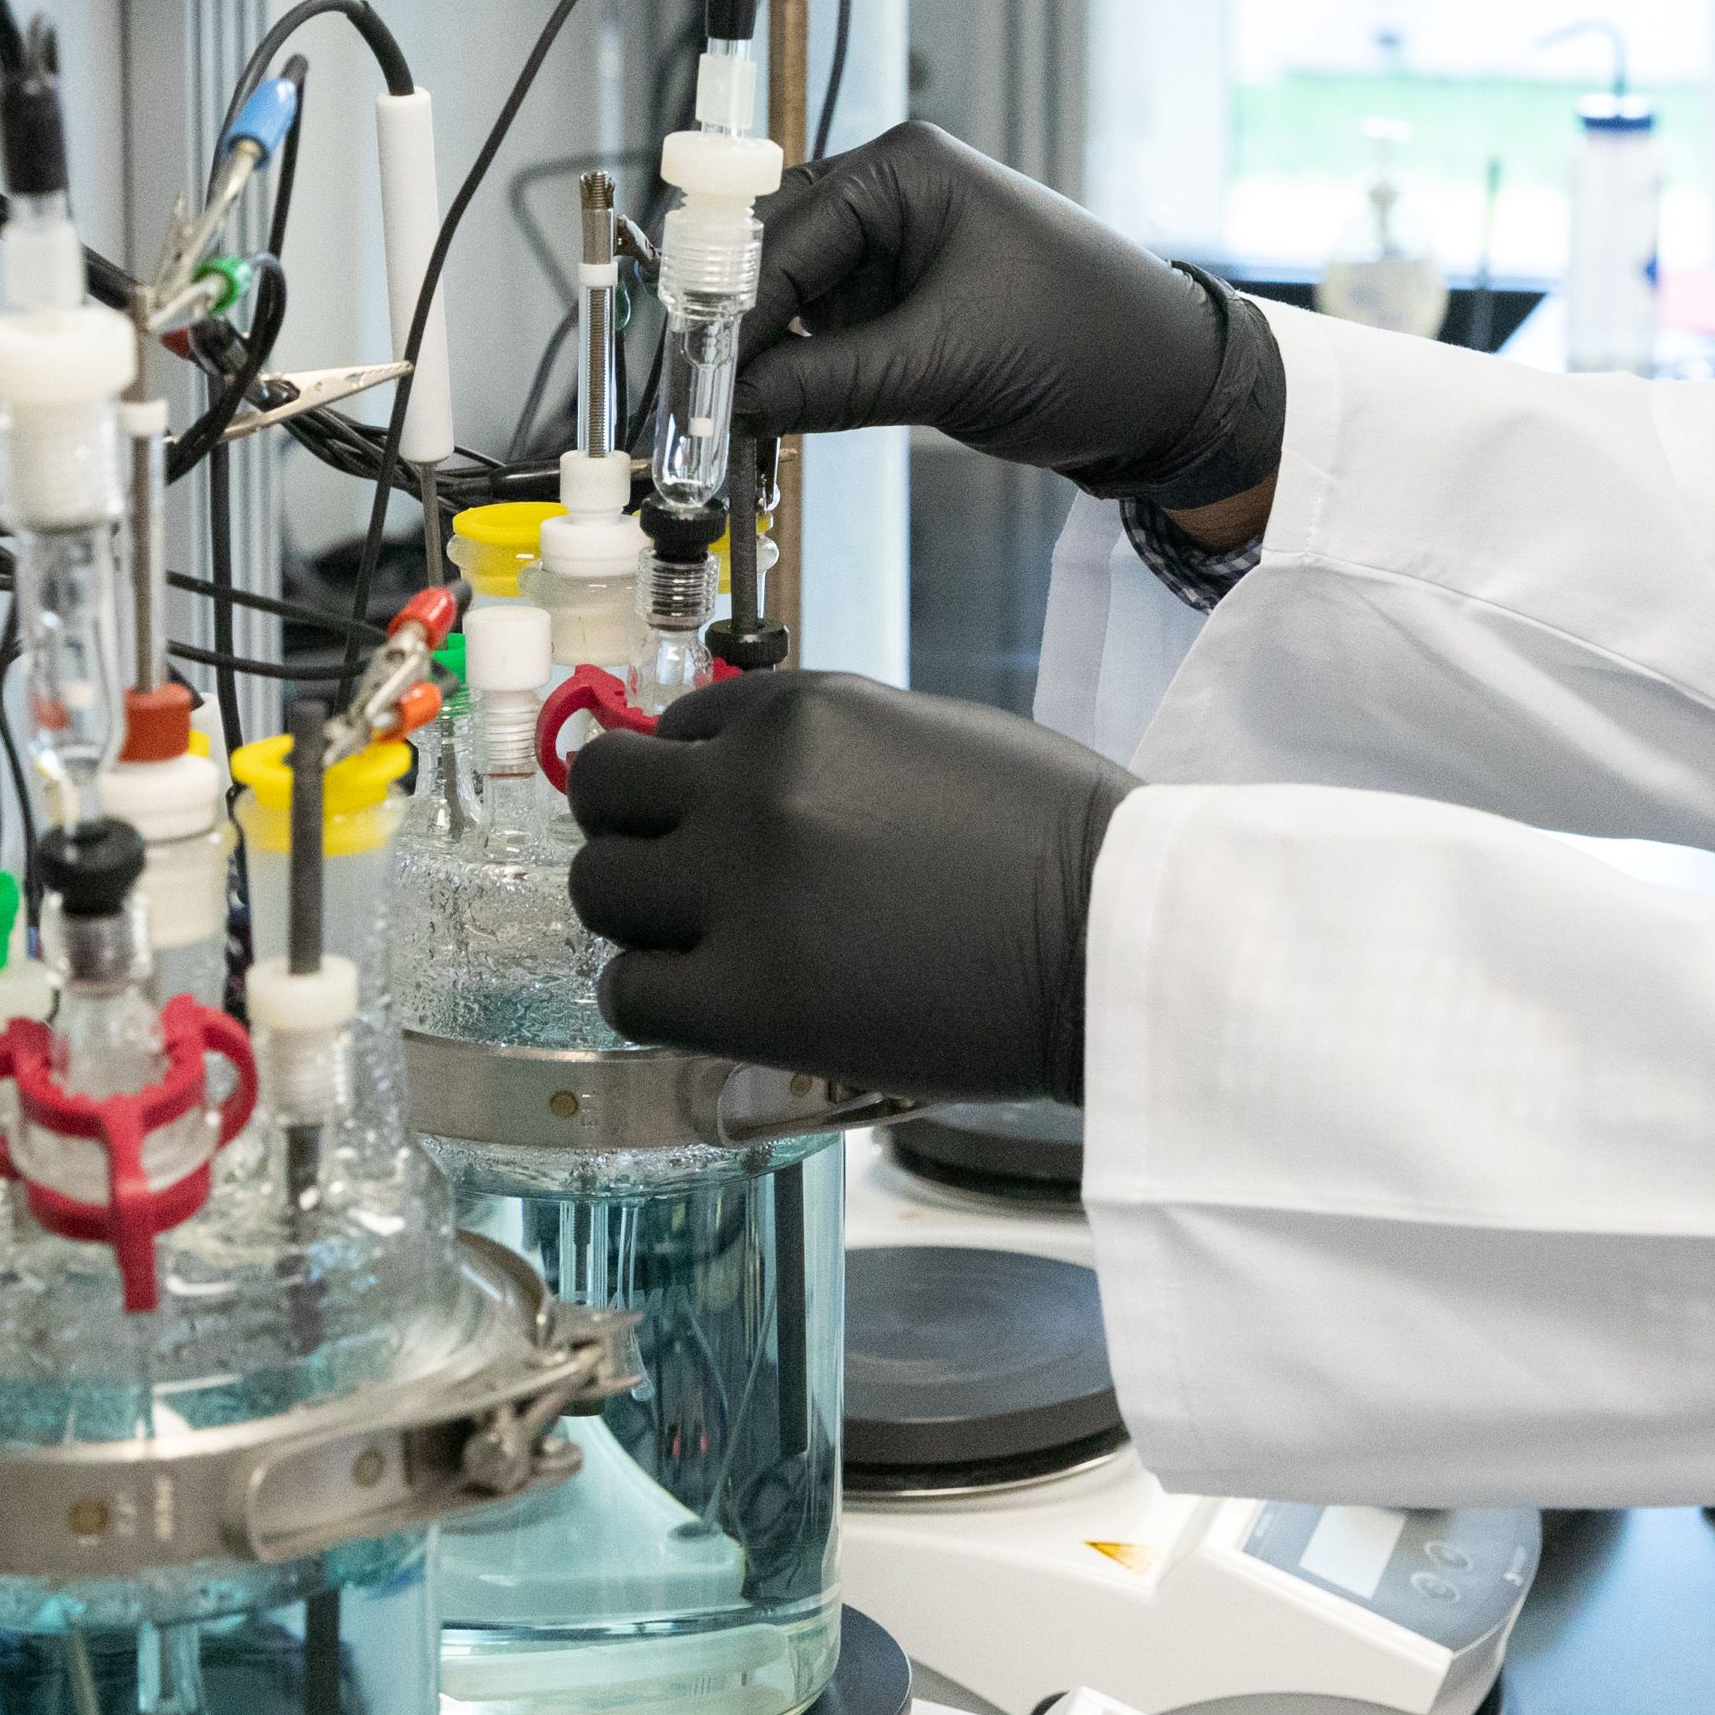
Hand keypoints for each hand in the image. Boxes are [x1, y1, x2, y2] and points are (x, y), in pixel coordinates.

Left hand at [567, 671, 1136, 1101]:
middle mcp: (754, 783)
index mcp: (804, 711)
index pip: (677, 726)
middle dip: (633, 833)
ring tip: (700, 947)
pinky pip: (631, 992)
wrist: (1113, 939)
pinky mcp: (747, 997)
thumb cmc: (1054, 843)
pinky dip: (654, 998)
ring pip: (600, 891)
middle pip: (604, 794)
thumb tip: (741, 775)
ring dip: (638, 918)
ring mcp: (742, 889)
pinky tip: (708, 1003)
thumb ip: (826, 749)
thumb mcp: (928, 738)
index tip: (720, 822)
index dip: (691, 779)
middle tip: (680, 880)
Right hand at [740, 122, 1284, 508]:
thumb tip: (731, 404)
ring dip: (765, 357)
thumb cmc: (1089, 345)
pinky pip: (829, 331)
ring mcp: (901, 248)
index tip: (685, 382)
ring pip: (794, 300)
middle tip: (691, 407)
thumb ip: (828, 383)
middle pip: (773, 258)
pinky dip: (802, 372)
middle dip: (737, 333)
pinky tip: (774, 415)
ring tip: (725, 422)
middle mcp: (895, 194)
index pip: (781, 236)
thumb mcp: (947, 365)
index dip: (728, 314)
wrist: (1173, 393)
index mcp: (905, 171)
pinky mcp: (909, 301)